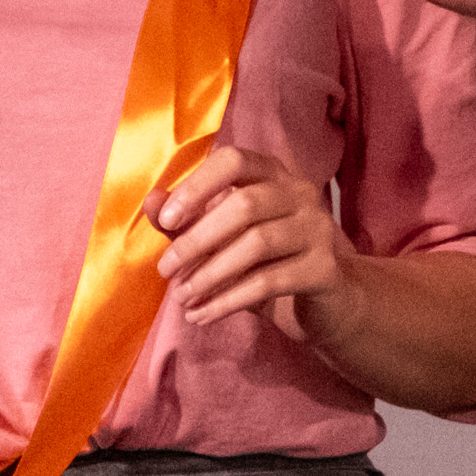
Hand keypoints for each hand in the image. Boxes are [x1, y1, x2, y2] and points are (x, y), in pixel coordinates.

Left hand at [149, 145, 350, 341]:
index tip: (166, 220)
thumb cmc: (264, 262)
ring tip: (181, 298)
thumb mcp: (221, 239)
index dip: (197, 186)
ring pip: (257, 243)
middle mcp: (300, 193)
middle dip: (196, 240)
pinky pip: (269, 281)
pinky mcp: (324, 269)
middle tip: (165, 271)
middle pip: (244, 204)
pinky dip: (227, 301)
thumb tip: (151, 201)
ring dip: (209, 274)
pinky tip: (202, 315)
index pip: (234, 161)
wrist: (323, 302)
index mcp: (272, 174)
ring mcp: (318, 229)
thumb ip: (187, 219)